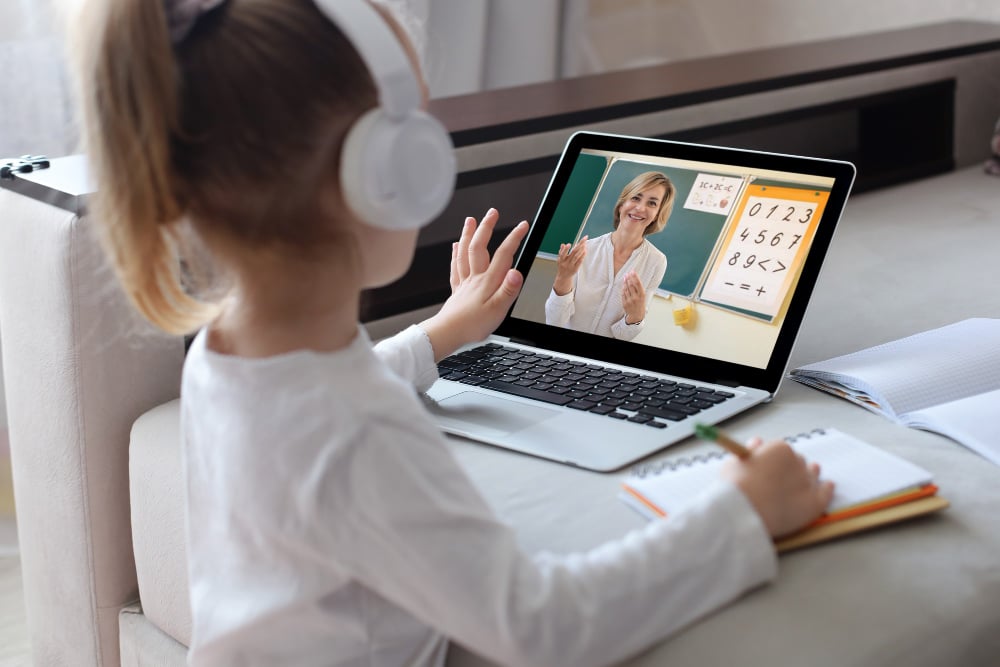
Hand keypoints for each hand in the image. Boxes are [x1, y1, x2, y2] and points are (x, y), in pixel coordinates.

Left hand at [421, 209, 528, 360]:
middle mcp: (475, 278)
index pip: (504, 255)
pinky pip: (455, 266)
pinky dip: (456, 253)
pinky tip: (456, 246)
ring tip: (471, 220)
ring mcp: (465, 282)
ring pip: (465, 252)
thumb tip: (517, 272)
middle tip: (492, 213)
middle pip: (480, 246)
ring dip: (468, 234)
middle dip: (487, 227)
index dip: (514, 238)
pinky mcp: (457, 290)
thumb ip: (508, 290)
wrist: (448, 333)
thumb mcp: (498, 310)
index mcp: (488, 282)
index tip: (523, 225)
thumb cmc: (472, 325)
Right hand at [552, 236, 586, 295]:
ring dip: (582, 250)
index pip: (562, 254)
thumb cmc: (562, 266)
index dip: (565, 249)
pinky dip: (582, 256)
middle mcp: (566, 263)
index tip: (569, 244)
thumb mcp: (559, 259)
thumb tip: (563, 244)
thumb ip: (561, 251)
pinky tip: (585, 251)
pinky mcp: (575, 269)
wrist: (563, 277)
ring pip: (577, 257)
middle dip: (579, 245)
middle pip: (573, 253)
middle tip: (584, 239)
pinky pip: (580, 262)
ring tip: (585, 244)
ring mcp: (571, 266)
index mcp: (561, 260)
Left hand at [621, 271, 645, 323]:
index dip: (635, 277)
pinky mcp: (625, 303)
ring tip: (625, 277)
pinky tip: (623, 285)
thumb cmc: (640, 304)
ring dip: (625, 282)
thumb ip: (639, 289)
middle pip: (631, 285)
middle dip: (628, 278)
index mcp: (642, 295)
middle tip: (627, 274)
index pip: (638, 284)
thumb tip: (634, 279)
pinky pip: (623, 294)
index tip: (632, 271)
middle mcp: (636, 298)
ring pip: (626, 289)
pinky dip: (623, 289)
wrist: (637, 315)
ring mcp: (630, 300)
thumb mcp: (642, 296)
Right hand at [721, 438, 834, 538]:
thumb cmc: (734, 487)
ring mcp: (807, 482)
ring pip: (812, 475)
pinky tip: (828, 486)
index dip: (774, 459)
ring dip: (810, 475)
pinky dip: (827, 489)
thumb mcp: (734, 463)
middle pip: (798, 461)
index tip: (768, 467)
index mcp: (779, 449)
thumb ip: (749, 452)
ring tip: (806, 479)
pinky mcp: (814, 502)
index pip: (781, 450)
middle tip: (782, 478)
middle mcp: (796, 461)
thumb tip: (757, 443)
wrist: (743, 512)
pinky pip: (826, 493)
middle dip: (791, 468)